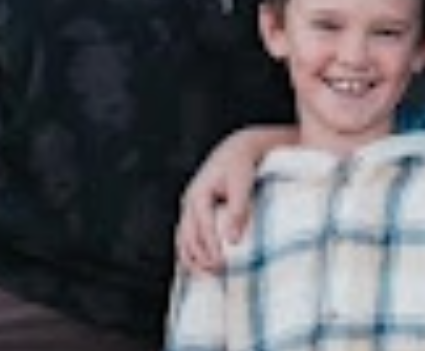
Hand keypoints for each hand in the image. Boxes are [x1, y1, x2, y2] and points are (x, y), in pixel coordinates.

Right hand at [175, 125, 294, 271]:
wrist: (238, 148)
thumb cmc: (241, 164)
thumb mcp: (242, 183)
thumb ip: (237, 211)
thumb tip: (232, 241)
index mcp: (198, 193)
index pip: (202, 227)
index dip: (210, 248)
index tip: (221, 265)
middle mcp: (189, 201)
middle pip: (187, 236)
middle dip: (199, 258)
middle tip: (217, 274)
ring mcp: (189, 207)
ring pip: (182, 239)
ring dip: (192, 259)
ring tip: (208, 276)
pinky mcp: (194, 212)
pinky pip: (186, 236)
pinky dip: (191, 252)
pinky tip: (200, 266)